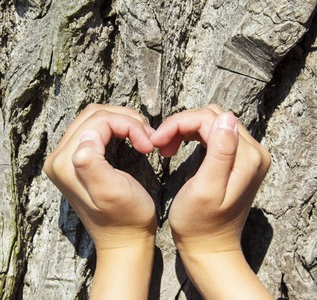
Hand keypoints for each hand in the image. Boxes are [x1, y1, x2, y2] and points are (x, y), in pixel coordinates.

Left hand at [43, 104, 156, 298]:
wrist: (124, 239)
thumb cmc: (126, 218)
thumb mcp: (111, 192)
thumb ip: (91, 163)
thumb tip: (87, 136)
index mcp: (64, 163)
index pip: (97, 121)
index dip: (127, 124)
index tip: (148, 144)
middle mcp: (57, 158)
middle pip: (93, 115)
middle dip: (125, 120)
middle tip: (147, 137)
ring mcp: (64, 159)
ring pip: (93, 119)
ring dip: (121, 122)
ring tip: (141, 137)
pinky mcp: (74, 161)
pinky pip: (93, 130)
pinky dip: (114, 128)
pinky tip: (129, 138)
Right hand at [151, 104, 271, 298]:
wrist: (208, 246)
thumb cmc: (199, 223)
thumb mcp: (206, 189)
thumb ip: (220, 152)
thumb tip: (226, 118)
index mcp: (248, 157)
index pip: (210, 119)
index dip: (179, 124)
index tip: (156, 140)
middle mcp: (254, 152)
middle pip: (212, 116)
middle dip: (181, 124)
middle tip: (159, 144)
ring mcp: (248, 155)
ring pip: (211, 122)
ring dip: (185, 129)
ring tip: (166, 147)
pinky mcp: (238, 160)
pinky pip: (214, 133)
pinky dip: (192, 135)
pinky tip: (177, 147)